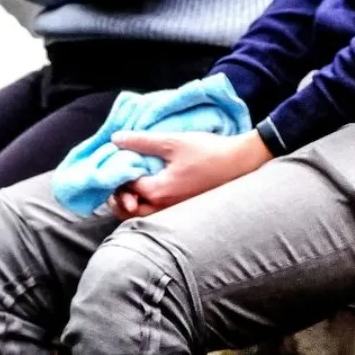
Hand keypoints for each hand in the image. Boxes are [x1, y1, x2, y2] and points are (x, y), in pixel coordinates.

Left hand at [109, 129, 272, 217]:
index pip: (124, 187)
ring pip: (142, 215)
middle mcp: (165, 208)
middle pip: (129, 210)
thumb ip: (141, 142)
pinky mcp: (182, 211)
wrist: (239, 163)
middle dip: (118, 196)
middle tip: (116, 179)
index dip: (115, 174)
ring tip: (129, 185)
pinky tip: (147, 189)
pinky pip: (155, 214)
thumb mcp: (172, 141)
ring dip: (131, 202)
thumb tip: (115, 140)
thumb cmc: (208, 152)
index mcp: (159, 191)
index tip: (114, 160)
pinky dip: (145, 204)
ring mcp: (174, 213)